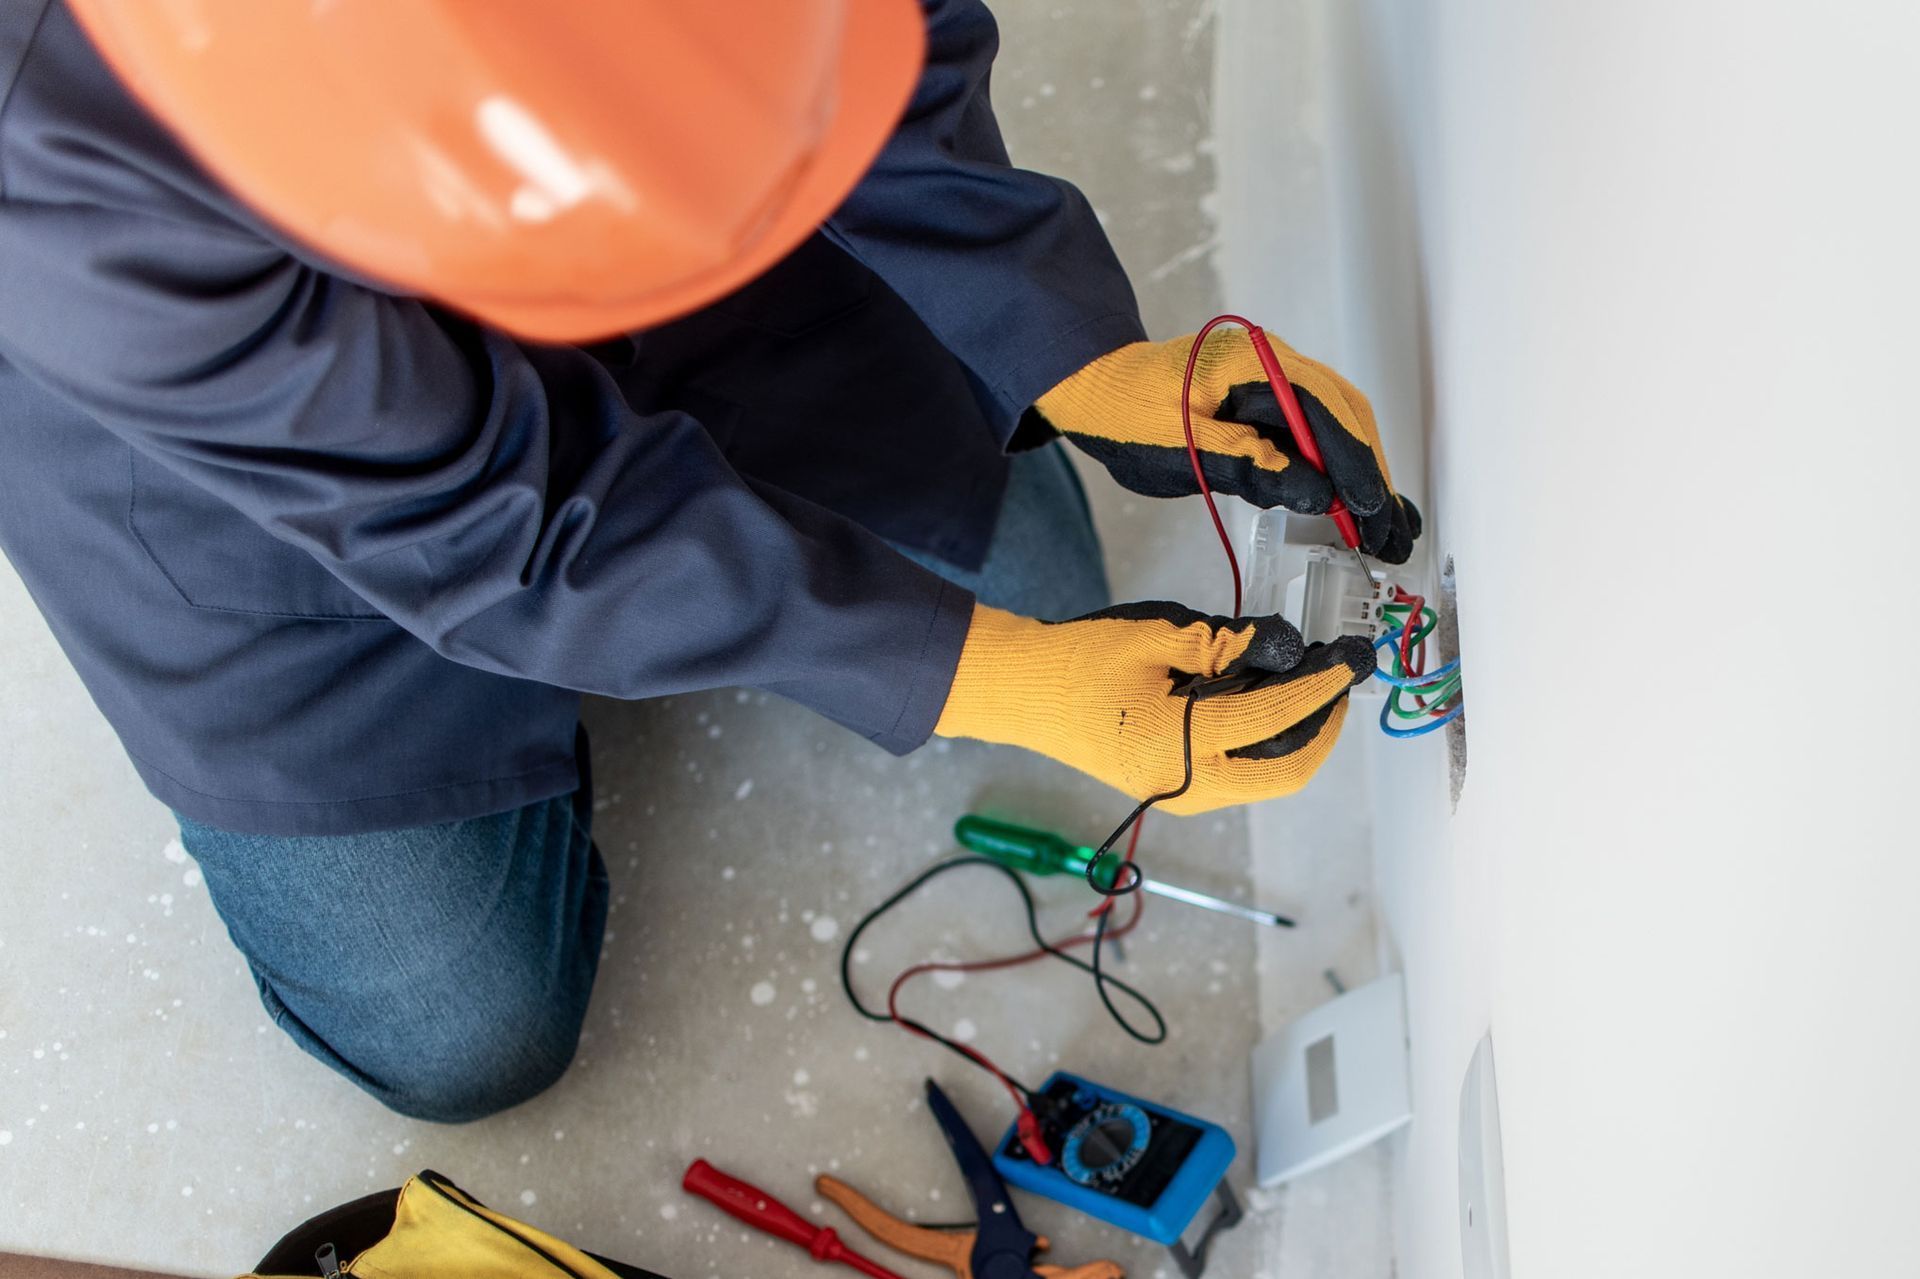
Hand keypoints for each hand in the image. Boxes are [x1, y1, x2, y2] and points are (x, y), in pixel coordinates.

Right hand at [934, 601, 1375, 813]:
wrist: (1020, 691)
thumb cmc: (1080, 658)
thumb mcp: (1158, 634)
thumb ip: (1227, 643)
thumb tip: (1288, 649)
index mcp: (1179, 746)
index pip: (1274, 719)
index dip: (1321, 688)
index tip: (1352, 660)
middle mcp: (1187, 786)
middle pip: (1284, 773)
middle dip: (1322, 730)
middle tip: (1341, 686)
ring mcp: (1179, 795)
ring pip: (1264, 780)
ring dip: (1297, 740)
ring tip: (1312, 690)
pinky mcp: (1171, 788)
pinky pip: (1239, 776)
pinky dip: (1265, 745)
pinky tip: (1269, 706)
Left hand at [1031, 329, 1421, 562]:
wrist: (1094, 389)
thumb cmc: (1127, 414)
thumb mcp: (1182, 448)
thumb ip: (1250, 465)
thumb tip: (1318, 492)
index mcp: (1255, 365)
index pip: (1325, 413)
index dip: (1356, 464)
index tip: (1374, 510)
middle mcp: (1275, 365)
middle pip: (1345, 419)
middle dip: (1372, 477)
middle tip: (1392, 534)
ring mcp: (1274, 383)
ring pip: (1336, 428)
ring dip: (1361, 478)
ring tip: (1387, 530)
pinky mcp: (1267, 406)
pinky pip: (1313, 436)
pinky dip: (1336, 471)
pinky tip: (1354, 507)